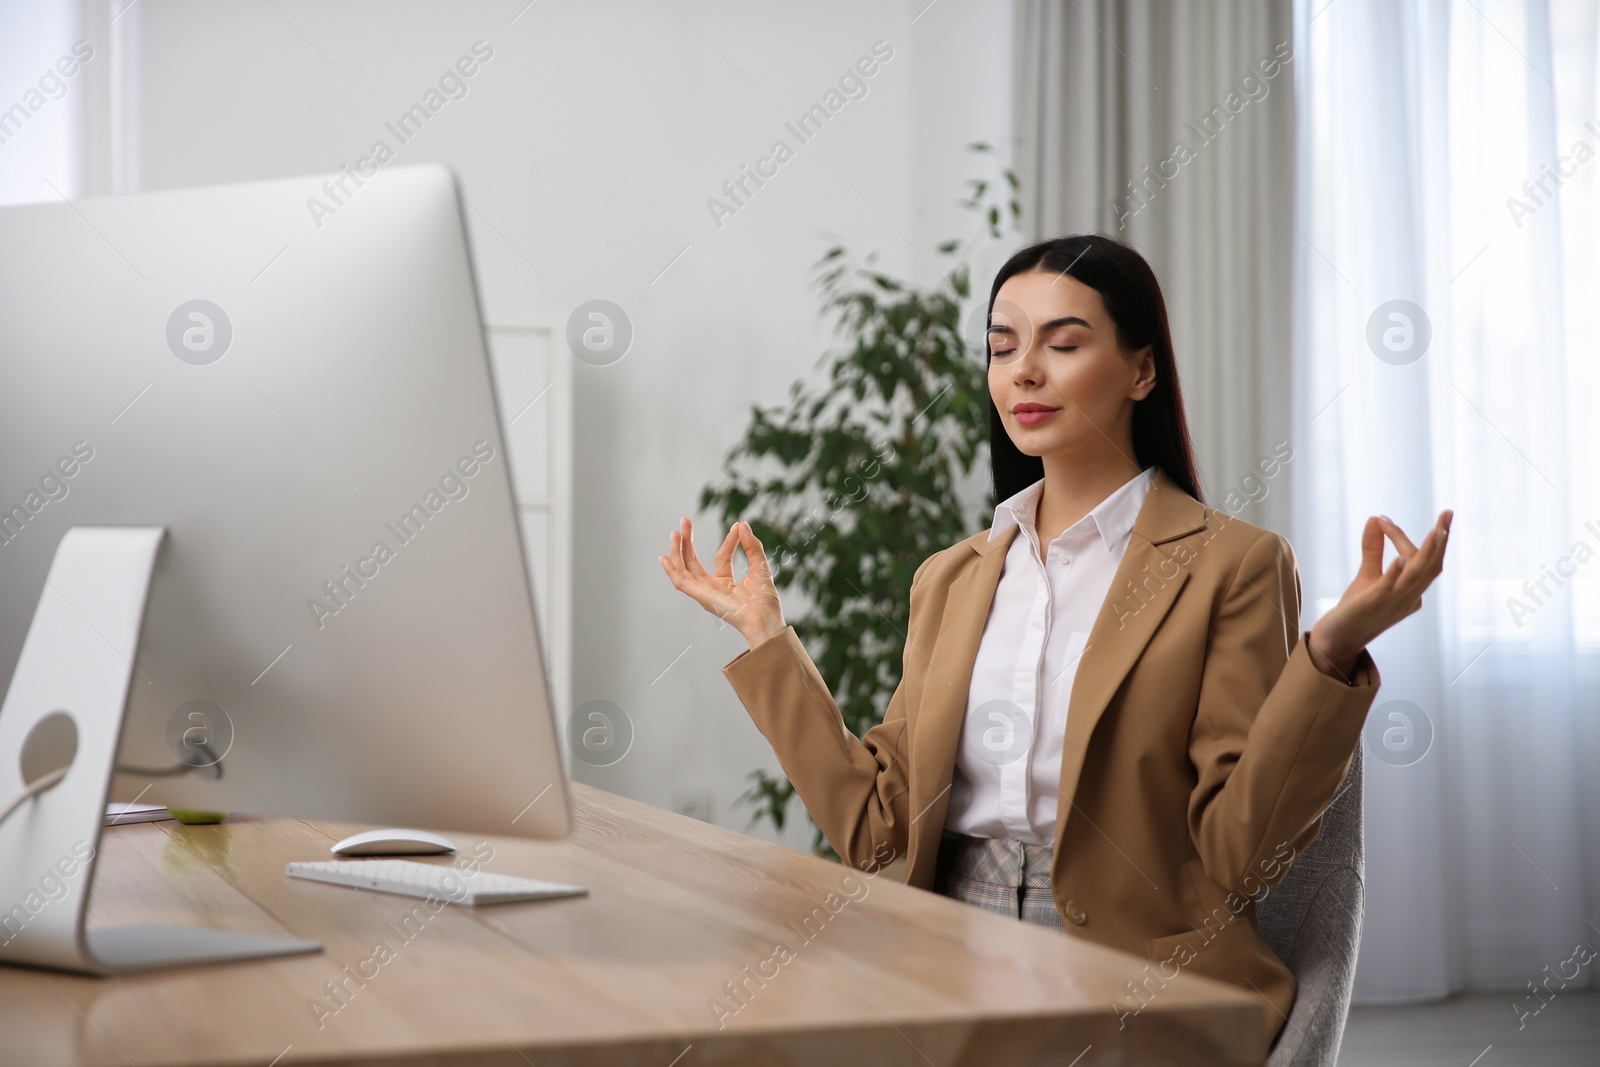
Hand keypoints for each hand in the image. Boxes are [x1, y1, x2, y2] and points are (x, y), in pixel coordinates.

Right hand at [659, 517, 786, 648]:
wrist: (765, 619)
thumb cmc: (765, 601)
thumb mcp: (760, 566)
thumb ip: (752, 546)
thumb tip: (742, 524)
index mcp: (726, 584)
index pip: (722, 557)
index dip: (729, 541)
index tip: (737, 526)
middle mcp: (712, 589)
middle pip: (693, 562)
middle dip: (688, 542)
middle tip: (685, 520)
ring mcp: (704, 593)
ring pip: (684, 570)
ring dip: (677, 551)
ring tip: (675, 532)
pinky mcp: (700, 597)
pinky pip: (681, 583)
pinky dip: (671, 570)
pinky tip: (664, 557)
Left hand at [1308, 509, 1452, 679]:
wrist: (1341, 636)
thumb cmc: (1358, 608)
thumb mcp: (1369, 573)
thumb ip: (1373, 548)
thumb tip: (1375, 518)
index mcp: (1412, 591)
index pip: (1420, 560)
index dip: (1407, 537)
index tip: (1385, 519)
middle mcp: (1409, 596)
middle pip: (1431, 567)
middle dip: (1441, 541)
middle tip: (1447, 515)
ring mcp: (1394, 601)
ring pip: (1418, 576)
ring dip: (1428, 552)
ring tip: (1437, 531)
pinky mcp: (1374, 604)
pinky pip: (1389, 588)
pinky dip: (1396, 573)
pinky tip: (1400, 559)